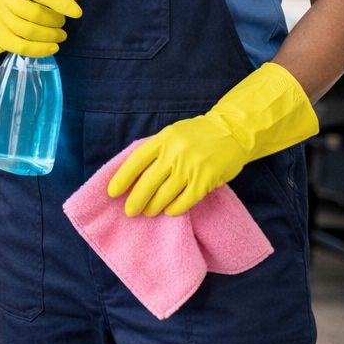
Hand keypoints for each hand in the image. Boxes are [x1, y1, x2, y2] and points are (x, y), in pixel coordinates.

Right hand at [0, 0, 82, 57]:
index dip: (61, 2)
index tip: (77, 12)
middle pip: (35, 14)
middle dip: (56, 21)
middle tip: (63, 24)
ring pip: (28, 31)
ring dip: (50, 36)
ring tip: (60, 36)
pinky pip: (20, 47)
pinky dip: (40, 49)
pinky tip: (51, 47)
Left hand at [107, 62, 317, 216]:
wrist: (232, 131)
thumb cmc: (197, 135)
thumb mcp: (173, 134)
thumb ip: (156, 151)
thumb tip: (134, 175)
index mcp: (163, 139)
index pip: (136, 161)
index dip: (122, 178)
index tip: (112, 192)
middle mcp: (175, 152)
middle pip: (148, 182)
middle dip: (136, 200)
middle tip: (130, 211)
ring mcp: (191, 166)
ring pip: (165, 194)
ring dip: (154, 206)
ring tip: (148, 212)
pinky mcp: (206, 180)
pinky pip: (186, 200)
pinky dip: (175, 208)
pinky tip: (169, 211)